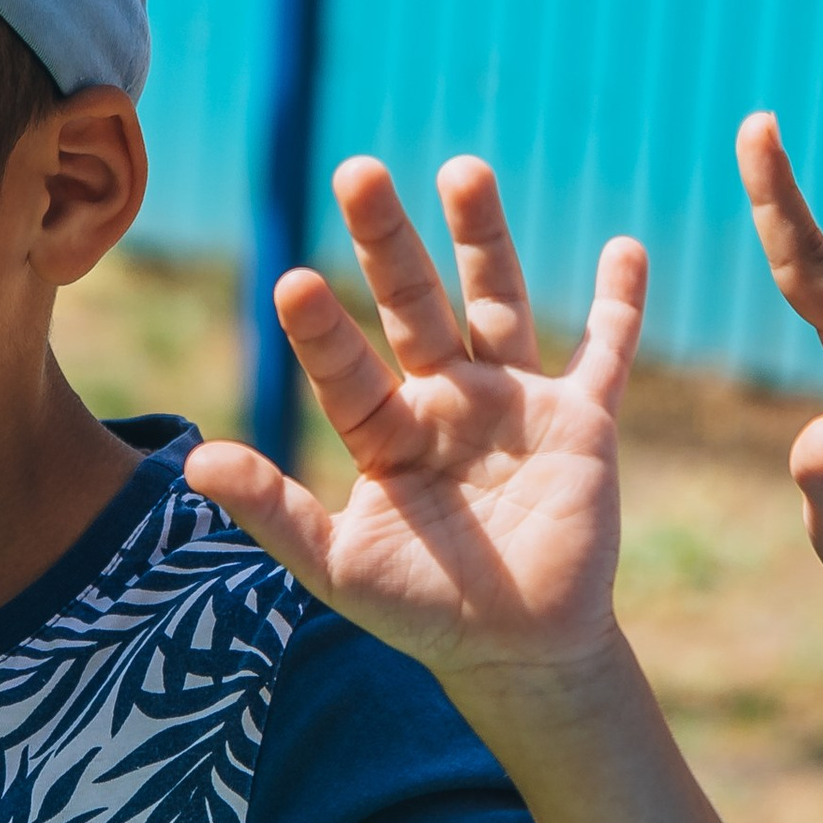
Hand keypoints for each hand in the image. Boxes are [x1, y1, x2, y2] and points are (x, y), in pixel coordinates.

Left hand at [187, 155, 641, 687]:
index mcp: (385, 431)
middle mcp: (444, 400)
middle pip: (411, 305)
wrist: (517, 653)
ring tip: (461, 170)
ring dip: (482, 239)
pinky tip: (626, 248)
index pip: (345, 370)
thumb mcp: (337, 565)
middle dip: (386, 243)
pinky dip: (619, 305)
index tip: (291, 281)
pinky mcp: (581, 422)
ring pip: (495, 303)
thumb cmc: (422, 610)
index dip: (320, 330)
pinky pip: (606, 353)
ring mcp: (513, 404)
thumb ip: (273, 511)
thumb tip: (196, 463)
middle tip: (356, 171)